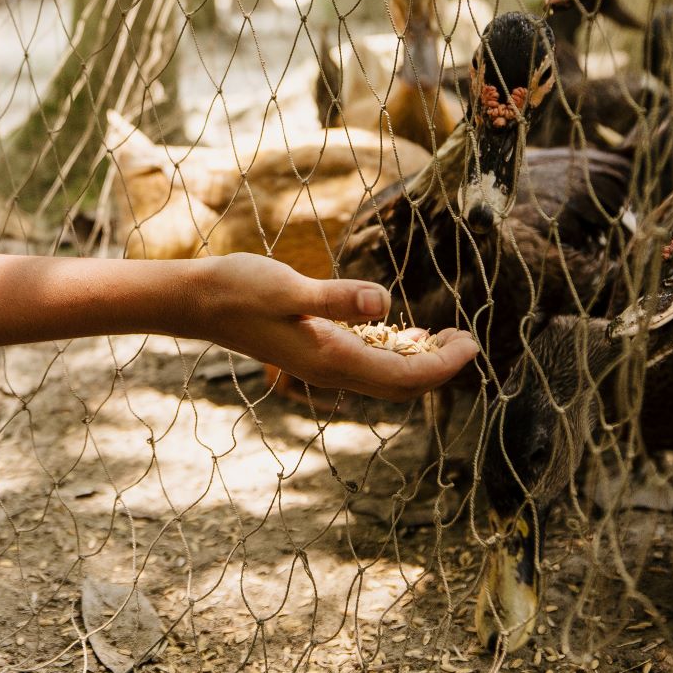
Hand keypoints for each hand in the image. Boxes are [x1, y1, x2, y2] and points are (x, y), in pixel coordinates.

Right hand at [187, 254, 477, 401]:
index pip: (405, 376)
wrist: (199, 301)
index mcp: (332, 360)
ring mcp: (320, 364)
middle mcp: (330, 370)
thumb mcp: (289, 287)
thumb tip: (385, 302)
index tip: (473, 343)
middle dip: (440, 367)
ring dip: (418, 361)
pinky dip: (391, 352)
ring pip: (384, 376)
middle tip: (467, 338)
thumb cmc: (240, 289)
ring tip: (444, 336)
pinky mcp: (313, 350)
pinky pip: (364, 363)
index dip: (445, 365)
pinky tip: (399, 330)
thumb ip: (336, 298)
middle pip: (401, 385)